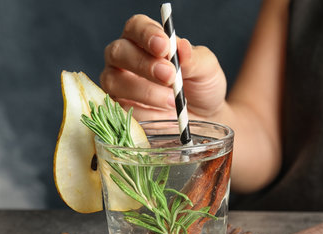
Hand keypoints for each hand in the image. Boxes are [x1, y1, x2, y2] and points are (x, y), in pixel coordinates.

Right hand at [100, 14, 226, 121]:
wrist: (202, 118)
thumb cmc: (200, 86)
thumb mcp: (206, 69)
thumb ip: (193, 58)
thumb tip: (182, 47)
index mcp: (145, 39)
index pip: (136, 27)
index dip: (146, 34)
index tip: (164, 46)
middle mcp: (125, 59)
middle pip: (119, 52)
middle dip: (144, 64)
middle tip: (170, 76)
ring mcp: (117, 84)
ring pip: (116, 82)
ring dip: (146, 92)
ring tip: (172, 101)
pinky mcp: (119, 109)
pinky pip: (122, 109)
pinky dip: (145, 113)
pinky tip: (163, 115)